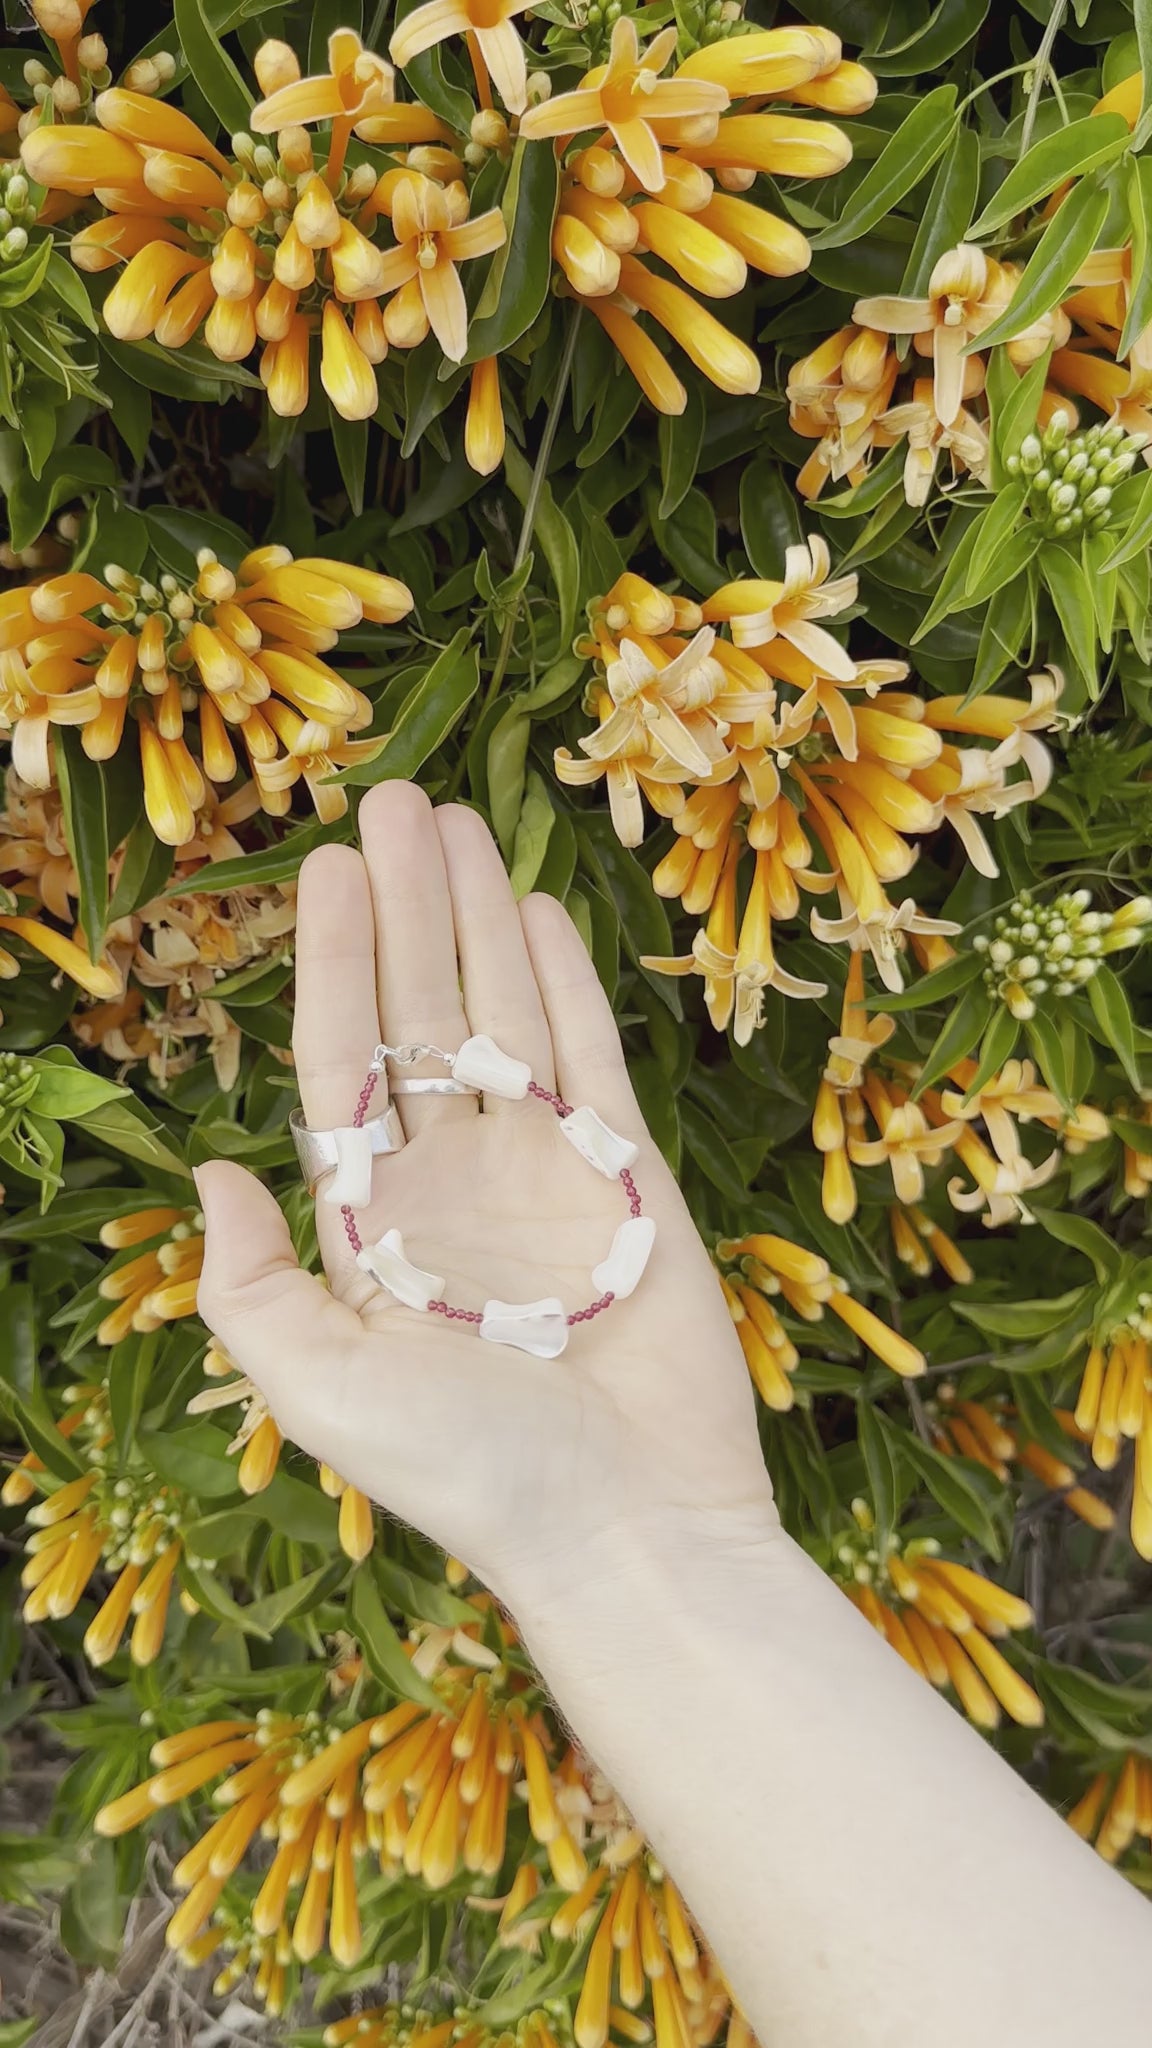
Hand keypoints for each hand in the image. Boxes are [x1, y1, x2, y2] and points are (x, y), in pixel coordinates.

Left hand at [195, 784, 775, 1613]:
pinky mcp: (628, 1175)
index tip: (326, 864)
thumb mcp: (321, 1388)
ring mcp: (544, 1171)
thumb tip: (212, 1175)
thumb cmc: (474, 1473)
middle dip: (407, 907)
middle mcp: (453, 1182)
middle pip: (418, 1014)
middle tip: (397, 798)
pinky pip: (590, 1054)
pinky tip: (539, 910)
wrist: (632, 1525)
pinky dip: (567, 981)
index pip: (342, 1063)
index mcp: (374, 1224)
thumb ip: (253, 1284)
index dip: (330, 961)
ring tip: (462, 822)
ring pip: (502, 1015)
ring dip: (480, 919)